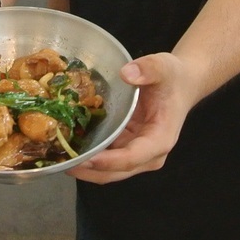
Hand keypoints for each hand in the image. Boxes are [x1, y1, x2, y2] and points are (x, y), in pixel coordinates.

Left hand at [68, 52, 194, 183]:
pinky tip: (68, 146)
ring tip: (59, 158)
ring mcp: (137, 153)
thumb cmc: (173, 78)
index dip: (108, 162)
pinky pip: (106, 158)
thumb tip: (127, 73)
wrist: (180, 83)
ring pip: (109, 171)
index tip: (86, 158)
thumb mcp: (164, 67)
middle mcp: (149, 154)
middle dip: (89, 171)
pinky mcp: (126, 147)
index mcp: (160, 139)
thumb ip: (149, 69)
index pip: (132, 158)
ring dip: (85, 167)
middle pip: (117, 172)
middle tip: (62, 162)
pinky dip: (88, 156)